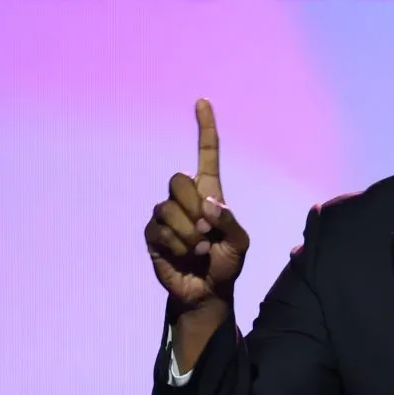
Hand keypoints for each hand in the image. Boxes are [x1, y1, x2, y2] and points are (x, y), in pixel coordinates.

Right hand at [144, 99, 249, 305]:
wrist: (207, 293)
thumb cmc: (226, 264)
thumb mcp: (240, 243)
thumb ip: (229, 221)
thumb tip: (207, 202)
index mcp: (210, 193)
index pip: (207, 155)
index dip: (205, 129)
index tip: (203, 101)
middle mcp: (186, 199)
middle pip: (178, 179)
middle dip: (193, 206)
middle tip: (207, 232)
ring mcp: (166, 215)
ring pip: (168, 206)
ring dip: (189, 233)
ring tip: (199, 249)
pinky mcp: (153, 233)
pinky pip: (160, 229)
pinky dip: (178, 244)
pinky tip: (184, 256)